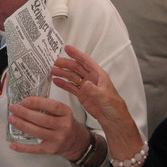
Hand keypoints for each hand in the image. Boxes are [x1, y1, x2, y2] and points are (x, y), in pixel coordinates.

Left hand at [7, 96, 90, 160]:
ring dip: (22, 125)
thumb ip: (49, 107)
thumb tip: (26, 103)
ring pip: (37, 132)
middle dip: (25, 113)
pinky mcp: (51, 149)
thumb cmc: (65, 123)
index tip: (25, 100)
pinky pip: (35, 149)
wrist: (76, 142)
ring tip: (12, 119)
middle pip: (42, 119)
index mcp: (66, 113)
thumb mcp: (62, 112)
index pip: (52, 106)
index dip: (38, 103)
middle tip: (14, 108)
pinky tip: (13, 144)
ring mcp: (58, 139)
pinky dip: (23, 148)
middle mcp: (63, 126)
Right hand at [50, 45, 143, 162]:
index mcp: (98, 75)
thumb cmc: (114, 106)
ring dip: (63, 73)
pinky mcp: (82, 94)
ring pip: (72, 76)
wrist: (113, 118)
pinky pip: (71, 87)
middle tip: (55, 62)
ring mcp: (86, 86)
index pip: (86, 61)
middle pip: (76, 68)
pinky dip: (63, 83)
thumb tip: (85, 84)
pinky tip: (56, 81)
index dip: (76, 54)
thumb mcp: (104, 97)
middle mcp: (91, 78)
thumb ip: (94, 90)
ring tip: (52, 71)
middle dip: (65, 64)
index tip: (67, 48)